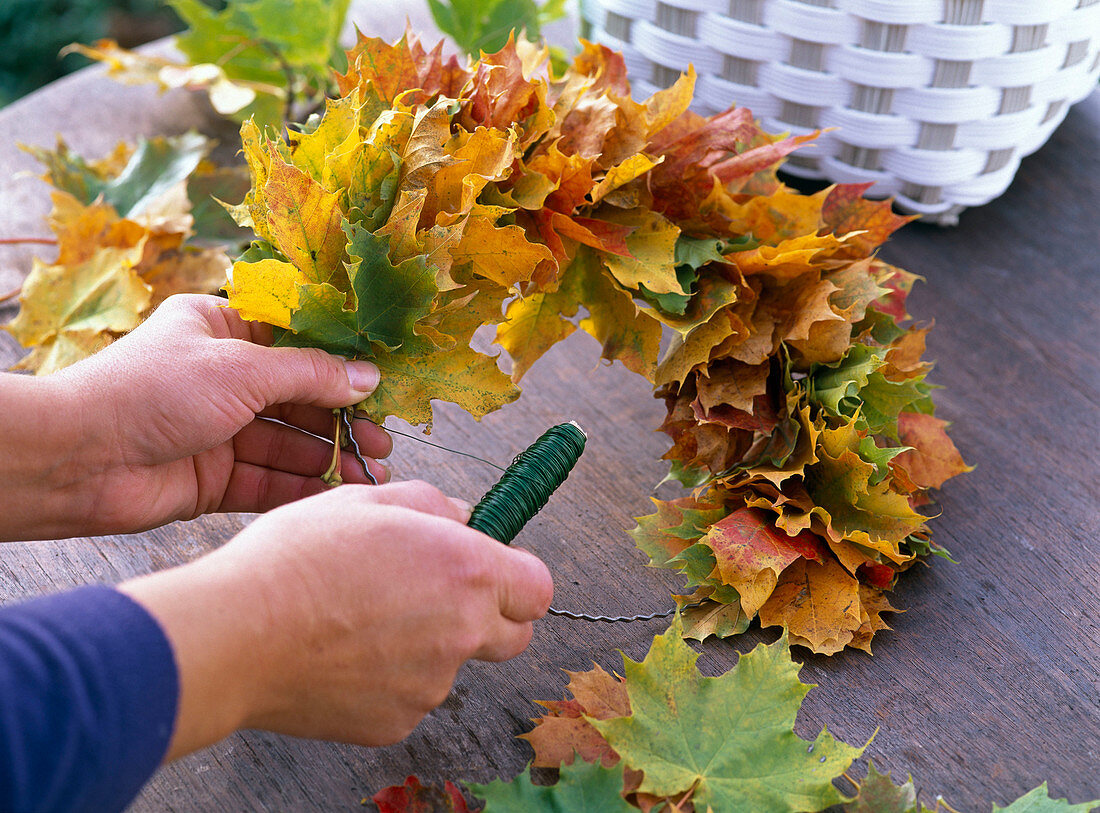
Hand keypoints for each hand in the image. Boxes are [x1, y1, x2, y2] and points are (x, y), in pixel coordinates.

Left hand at [7, 293, 390, 538]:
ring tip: (372, 474)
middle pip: (297, 398)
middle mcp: (222, 378)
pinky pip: (267, 481)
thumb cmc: (152, 391)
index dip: (340, 365)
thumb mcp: (242, 368)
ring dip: (328, 458)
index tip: (383, 385)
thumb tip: (369, 377)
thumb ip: (311, 375)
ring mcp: (218, 430)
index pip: (296, 343)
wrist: (78, 460)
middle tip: (383, 442)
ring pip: (286, 444)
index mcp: (223, 330)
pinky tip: (336, 494)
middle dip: (341, 420)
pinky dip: (300, 487)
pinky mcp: (212, 478)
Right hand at [118, 481, 553, 758]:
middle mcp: (461, 633)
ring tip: (364, 617)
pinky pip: (410, 695)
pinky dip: (391, 677)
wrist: (236, 635)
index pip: (539, 588)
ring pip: (454, 664)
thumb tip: (462, 517)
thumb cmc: (296, 561)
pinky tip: (346, 651)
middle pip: (514, 636)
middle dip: (490, 616)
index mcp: (467, 571)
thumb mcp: (368, 501)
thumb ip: (433, 504)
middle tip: (437, 593)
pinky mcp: (395, 722)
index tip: (492, 568)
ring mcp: (430, 685)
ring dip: (430, 643)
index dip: (518, 576)